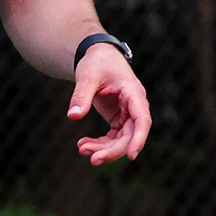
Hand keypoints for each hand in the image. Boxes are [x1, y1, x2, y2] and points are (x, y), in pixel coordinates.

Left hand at [67, 46, 150, 165]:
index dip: (138, 139)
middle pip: (131, 135)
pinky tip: (83, 145)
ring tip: (82, 149)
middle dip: (113, 150)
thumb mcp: (87, 75)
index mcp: (133, 93)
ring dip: (104, 149)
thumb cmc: (97, 62)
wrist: (97, 56)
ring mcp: (127, 114)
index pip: (142, 120)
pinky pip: (113, 137)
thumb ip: (81, 95)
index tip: (132, 155)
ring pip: (121, 140)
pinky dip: (100, 144)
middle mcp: (135, 106)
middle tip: (93, 159)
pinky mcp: (118, 118)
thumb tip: (73, 116)